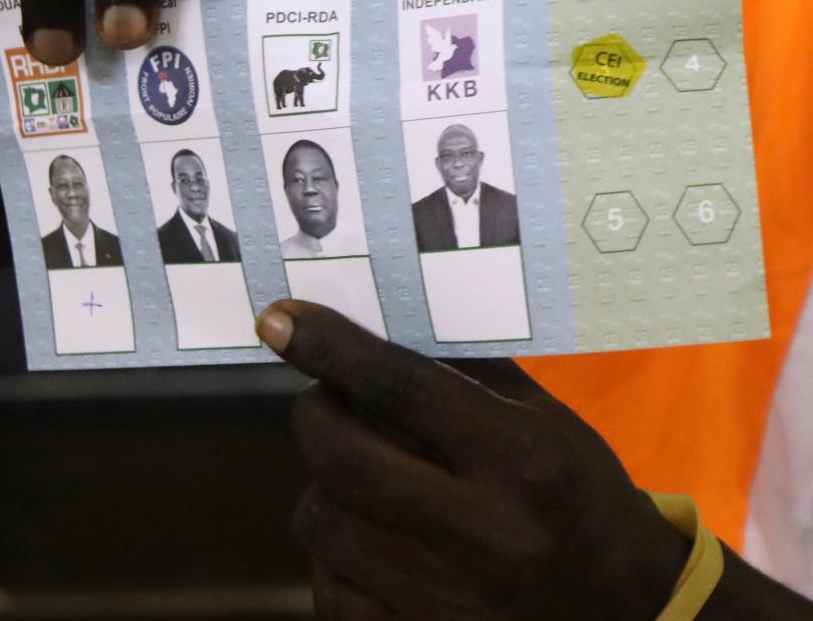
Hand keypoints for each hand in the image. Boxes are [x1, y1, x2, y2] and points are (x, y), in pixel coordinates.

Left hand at [256, 301, 688, 619]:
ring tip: (360, 481)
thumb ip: (460, 377)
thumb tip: (365, 328)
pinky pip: (329, 589)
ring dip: (324, 489)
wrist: (631, 614)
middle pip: (341, 455)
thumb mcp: (546, 424)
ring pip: (321, 522)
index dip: (329, 347)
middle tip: (326, 404)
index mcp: (524, 462)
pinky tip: (370, 543)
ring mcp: (451, 603)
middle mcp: (487, 535)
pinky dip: (335, 556)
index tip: (278, 319)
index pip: (400, 386)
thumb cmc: (578, 500)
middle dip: (316, 415)